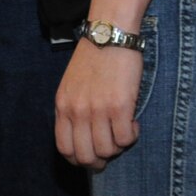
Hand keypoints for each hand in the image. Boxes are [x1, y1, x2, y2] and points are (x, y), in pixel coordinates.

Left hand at [55, 41, 142, 168]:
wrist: (108, 34)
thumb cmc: (93, 59)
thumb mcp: (71, 85)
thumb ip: (72, 109)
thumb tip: (82, 138)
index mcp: (62, 105)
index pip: (64, 148)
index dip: (79, 159)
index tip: (91, 155)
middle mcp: (77, 110)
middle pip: (85, 156)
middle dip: (100, 161)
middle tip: (111, 150)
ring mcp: (97, 109)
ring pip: (107, 150)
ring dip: (118, 146)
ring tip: (122, 129)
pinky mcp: (119, 105)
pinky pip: (126, 138)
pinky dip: (132, 135)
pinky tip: (133, 121)